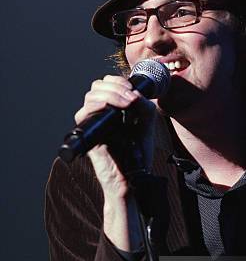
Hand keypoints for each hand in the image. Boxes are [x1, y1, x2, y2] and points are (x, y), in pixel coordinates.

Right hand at [74, 74, 156, 250]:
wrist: (133, 179)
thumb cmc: (137, 155)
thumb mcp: (146, 126)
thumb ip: (144, 107)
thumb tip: (135, 93)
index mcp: (112, 110)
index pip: (107, 85)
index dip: (118, 81)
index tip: (134, 89)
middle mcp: (100, 115)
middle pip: (97, 86)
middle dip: (116, 86)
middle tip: (132, 98)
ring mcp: (93, 124)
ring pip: (91, 95)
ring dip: (111, 93)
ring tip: (127, 103)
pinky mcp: (89, 135)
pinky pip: (85, 113)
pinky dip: (99, 105)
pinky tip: (114, 110)